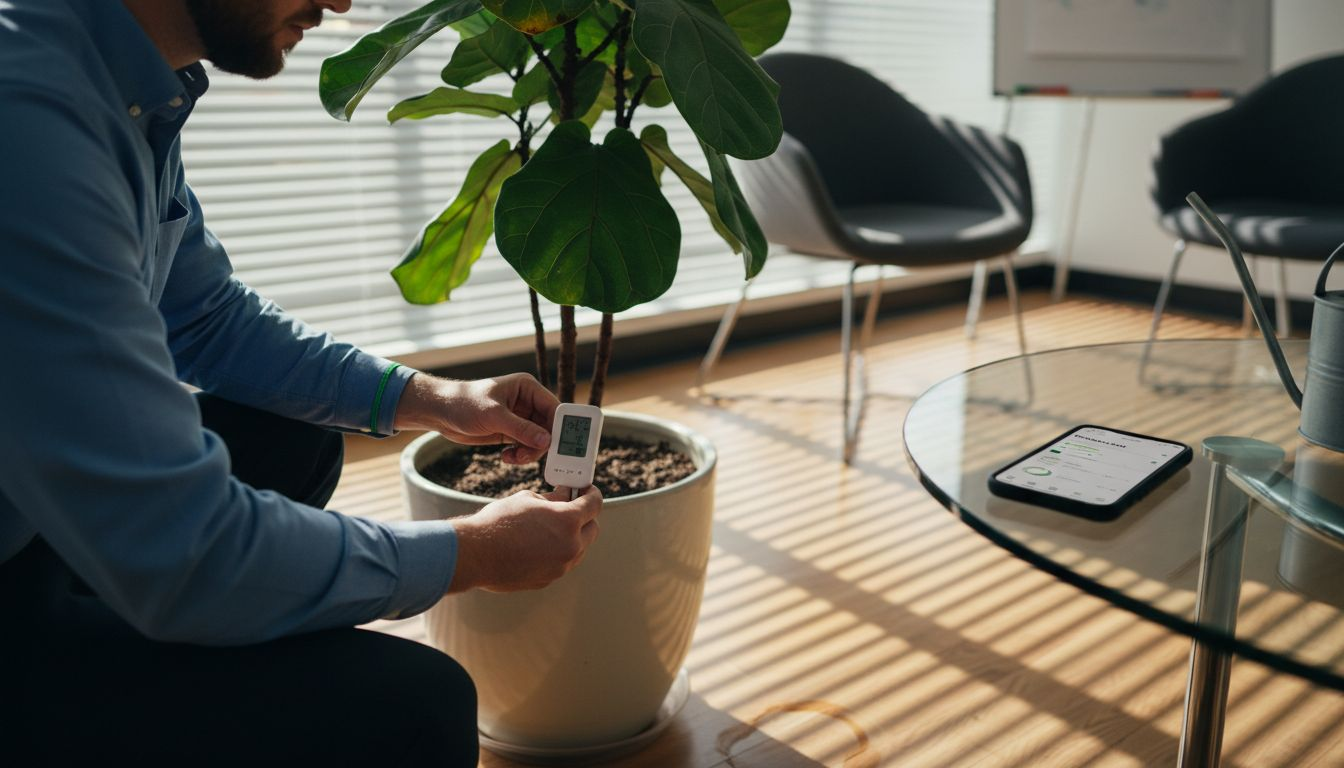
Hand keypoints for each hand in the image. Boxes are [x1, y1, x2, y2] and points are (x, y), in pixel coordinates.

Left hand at [394, 372, 557, 463]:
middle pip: (549, 428)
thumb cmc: (464, 403)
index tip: (559, 447)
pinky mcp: (511, 432)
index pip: (554, 408)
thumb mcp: (493, 415)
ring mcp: (520, 418)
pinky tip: (506, 457)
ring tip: (513, 457)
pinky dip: (521, 455)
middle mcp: (527, 402)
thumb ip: (521, 429)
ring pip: (539, 441)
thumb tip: (547, 441)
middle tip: (529, 456)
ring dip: (529, 453)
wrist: (440, 412)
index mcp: (528, 388)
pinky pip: (526, 447)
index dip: (559, 427)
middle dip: (542, 445)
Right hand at [447, 486, 602, 592]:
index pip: (594, 505)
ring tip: (550, 526)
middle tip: (571, 507)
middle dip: (585, 517)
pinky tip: (539, 544)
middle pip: (592, 529)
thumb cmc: (498, 523)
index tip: (587, 491)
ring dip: (572, 536)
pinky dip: (557, 552)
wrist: (475, 555)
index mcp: (568, 522)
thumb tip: (564, 497)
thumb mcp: (528, 500)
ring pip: (578, 549)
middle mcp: (570, 546)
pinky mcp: (548, 579)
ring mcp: (560, 567)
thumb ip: (552, 500)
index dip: (592, 494)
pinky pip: (561, 563)